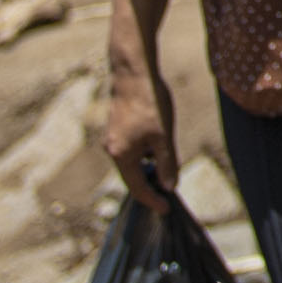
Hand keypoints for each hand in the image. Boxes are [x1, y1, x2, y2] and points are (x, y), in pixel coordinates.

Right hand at [98, 56, 176, 204]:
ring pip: (133, 161)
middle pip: (133, 176)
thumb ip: (166, 163)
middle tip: (169, 193)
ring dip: (149, 167)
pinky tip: (160, 145)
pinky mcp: (117, 127)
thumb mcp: (164, 136)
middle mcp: (112, 150)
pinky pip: (131, 149)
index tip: (167, 210)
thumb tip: (169, 187)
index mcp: (121, 155)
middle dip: (151, 185)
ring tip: (168, 166)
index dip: (152, 201)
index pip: (137, 188)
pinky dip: (145, 154)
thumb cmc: (150, 102)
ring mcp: (112, 138)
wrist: (133, 72)